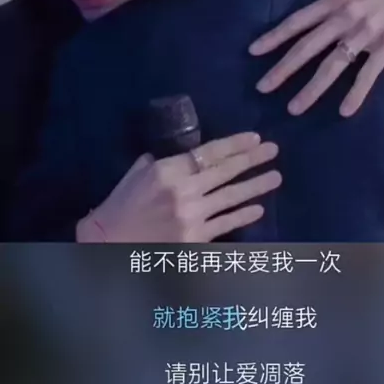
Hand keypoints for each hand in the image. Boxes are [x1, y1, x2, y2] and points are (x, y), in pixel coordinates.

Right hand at [77, 132, 280, 242]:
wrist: (108, 245)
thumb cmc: (120, 206)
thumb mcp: (137, 174)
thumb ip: (162, 162)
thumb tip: (184, 156)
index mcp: (168, 170)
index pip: (209, 153)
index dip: (235, 144)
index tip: (255, 138)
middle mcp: (184, 191)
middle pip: (225, 171)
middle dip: (252, 159)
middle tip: (273, 150)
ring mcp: (192, 216)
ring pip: (231, 197)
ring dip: (256, 186)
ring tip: (275, 177)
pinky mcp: (195, 239)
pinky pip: (225, 224)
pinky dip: (243, 216)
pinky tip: (258, 209)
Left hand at [250, 0, 383, 116]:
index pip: (299, 21)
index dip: (275, 37)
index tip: (253, 51)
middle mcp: (346, 17)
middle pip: (308, 47)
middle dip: (283, 69)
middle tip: (262, 88)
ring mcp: (367, 34)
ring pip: (333, 65)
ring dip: (312, 89)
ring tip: (294, 108)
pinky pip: (368, 74)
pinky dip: (356, 93)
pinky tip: (344, 111)